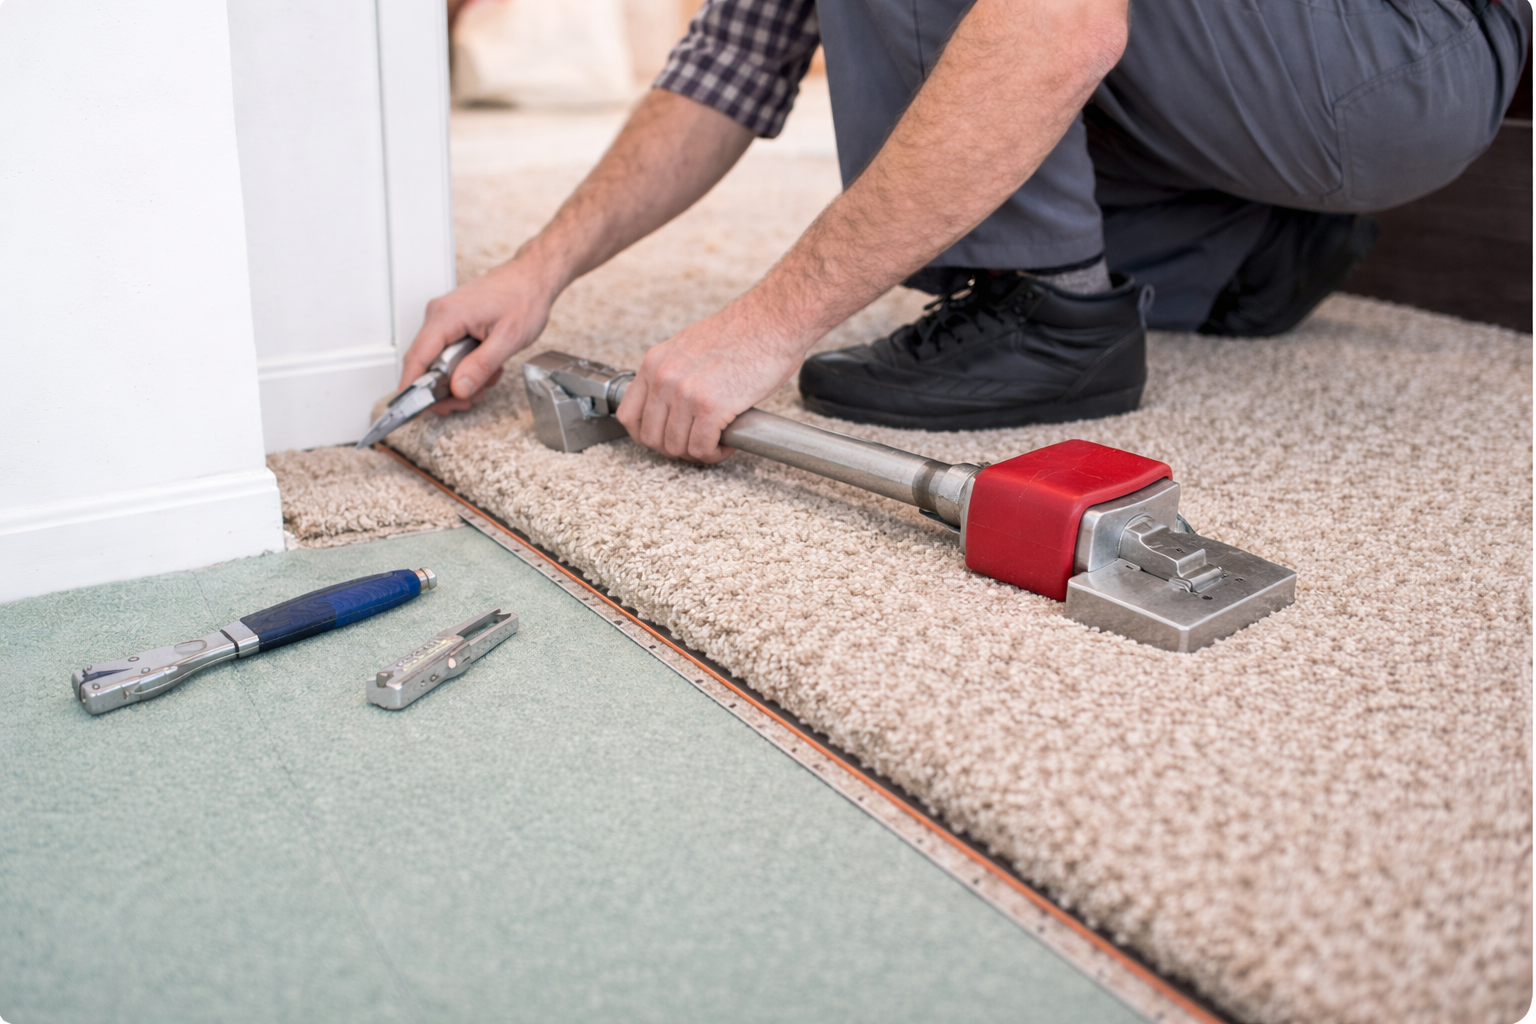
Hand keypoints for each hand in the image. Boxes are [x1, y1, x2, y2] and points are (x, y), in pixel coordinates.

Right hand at [398, 258, 558, 412]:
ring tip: (485, 382)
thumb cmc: (524, 298)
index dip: (411, 387)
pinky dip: (463, 366)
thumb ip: (481, 366)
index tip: (410, 410)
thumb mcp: (509, 339)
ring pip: (436, 360)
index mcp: (448, 315)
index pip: (418, 357)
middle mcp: (439, 313)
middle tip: (465, 402)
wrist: (532, 277)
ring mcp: (444, 316)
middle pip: (424, 362)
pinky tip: (484, 367)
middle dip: (444, 390)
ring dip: (458, 379)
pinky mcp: (452, 321)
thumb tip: (459, 388)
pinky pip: (447, 351)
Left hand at [616, 300, 805, 463]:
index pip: (628, 414)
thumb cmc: (741, 332)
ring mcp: (685, 393)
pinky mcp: (711, 407)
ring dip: (697, 452)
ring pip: (676, 447)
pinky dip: (714, 453)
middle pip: (651, 437)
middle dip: (674, 448)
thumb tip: (669, 403)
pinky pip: (701, 448)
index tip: (664, 437)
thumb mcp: (689, 346)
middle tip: (696, 443)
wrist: (771, 321)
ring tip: (716, 441)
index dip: (646, 434)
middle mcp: (664, 378)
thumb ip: (673, 373)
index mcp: (655, 362)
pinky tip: (727, 443)